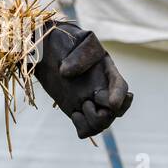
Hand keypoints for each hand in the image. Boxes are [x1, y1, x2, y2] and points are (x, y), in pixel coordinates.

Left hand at [35, 21, 132, 138]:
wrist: (46, 47)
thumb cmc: (65, 39)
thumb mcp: (77, 39)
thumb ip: (81, 55)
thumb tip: (67, 73)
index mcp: (106, 72)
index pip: (121, 87)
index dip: (120, 97)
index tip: (113, 104)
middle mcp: (101, 89)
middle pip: (116, 112)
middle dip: (106, 114)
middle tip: (87, 103)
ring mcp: (89, 100)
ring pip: (102, 123)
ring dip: (95, 122)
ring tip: (80, 110)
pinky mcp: (75, 109)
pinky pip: (85, 129)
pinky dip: (83, 128)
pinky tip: (75, 115)